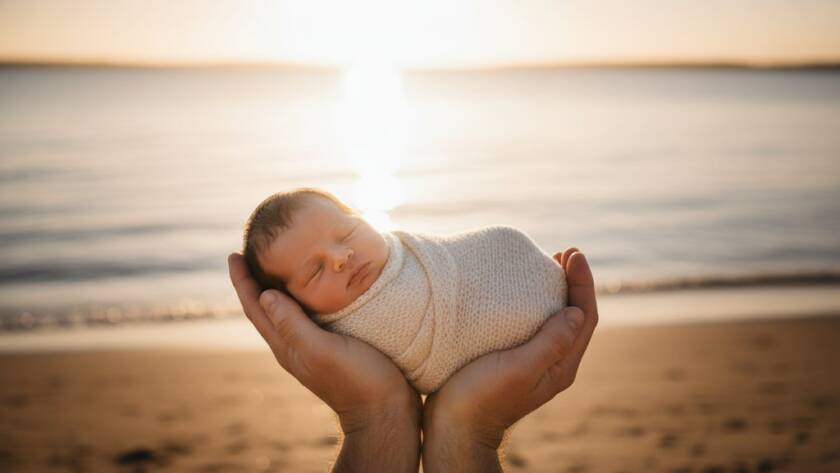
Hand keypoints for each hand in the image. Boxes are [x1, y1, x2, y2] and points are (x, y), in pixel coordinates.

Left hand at [228, 253, 420, 472]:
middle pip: (265, 308)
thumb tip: (265, 295)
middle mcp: (295, 346)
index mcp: (287, 346)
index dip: (243, 281)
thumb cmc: (359, 381)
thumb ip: (294, 325)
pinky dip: (303, 296)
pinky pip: (307, 315)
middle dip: (254, 279)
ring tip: (277, 262)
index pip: (255, 308)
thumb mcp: (324, 351)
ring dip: (276, 286)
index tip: (234, 254)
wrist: (386, 413)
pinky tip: (315, 287)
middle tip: (250, 250)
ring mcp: (313, 348)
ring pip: (285, 311)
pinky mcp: (333, 347)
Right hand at [422, 248, 597, 471]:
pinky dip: (534, 302)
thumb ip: (551, 343)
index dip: (583, 282)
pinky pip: (534, 325)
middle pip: (575, 315)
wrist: (453, 428)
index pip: (585, 316)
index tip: (572, 253)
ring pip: (555, 319)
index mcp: (561, 365)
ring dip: (555, 290)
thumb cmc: (482, 399)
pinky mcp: (512, 360)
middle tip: (563, 252)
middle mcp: (553, 363)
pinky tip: (517, 292)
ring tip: (545, 264)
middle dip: (573, 282)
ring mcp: (533, 362)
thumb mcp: (519, 370)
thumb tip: (576, 312)